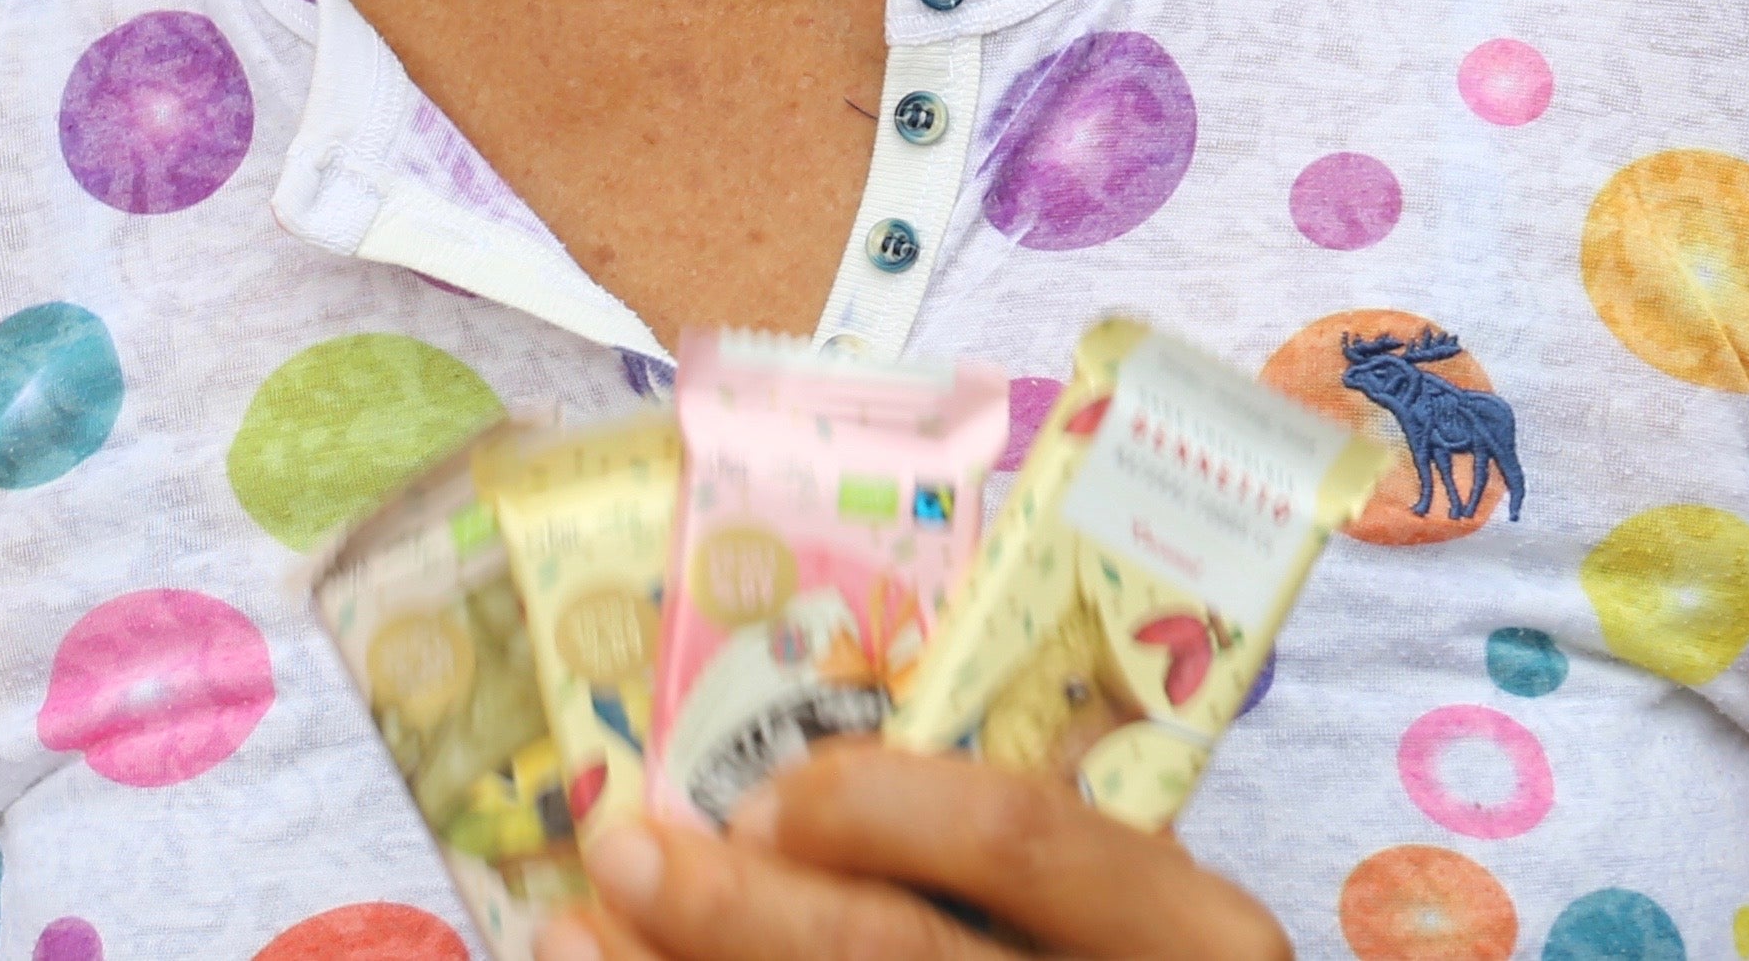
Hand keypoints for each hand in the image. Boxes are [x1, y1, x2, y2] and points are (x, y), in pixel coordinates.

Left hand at [534, 746, 1291, 960]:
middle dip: (736, 906)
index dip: (874, 806)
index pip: (1018, 836)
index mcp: (1180, 933)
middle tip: (617, 853)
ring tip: (568, 939)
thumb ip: (959, 863)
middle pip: (897, 953)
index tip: (757, 804)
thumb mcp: (1078, 914)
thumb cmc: (1060, 959)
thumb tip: (744, 816)